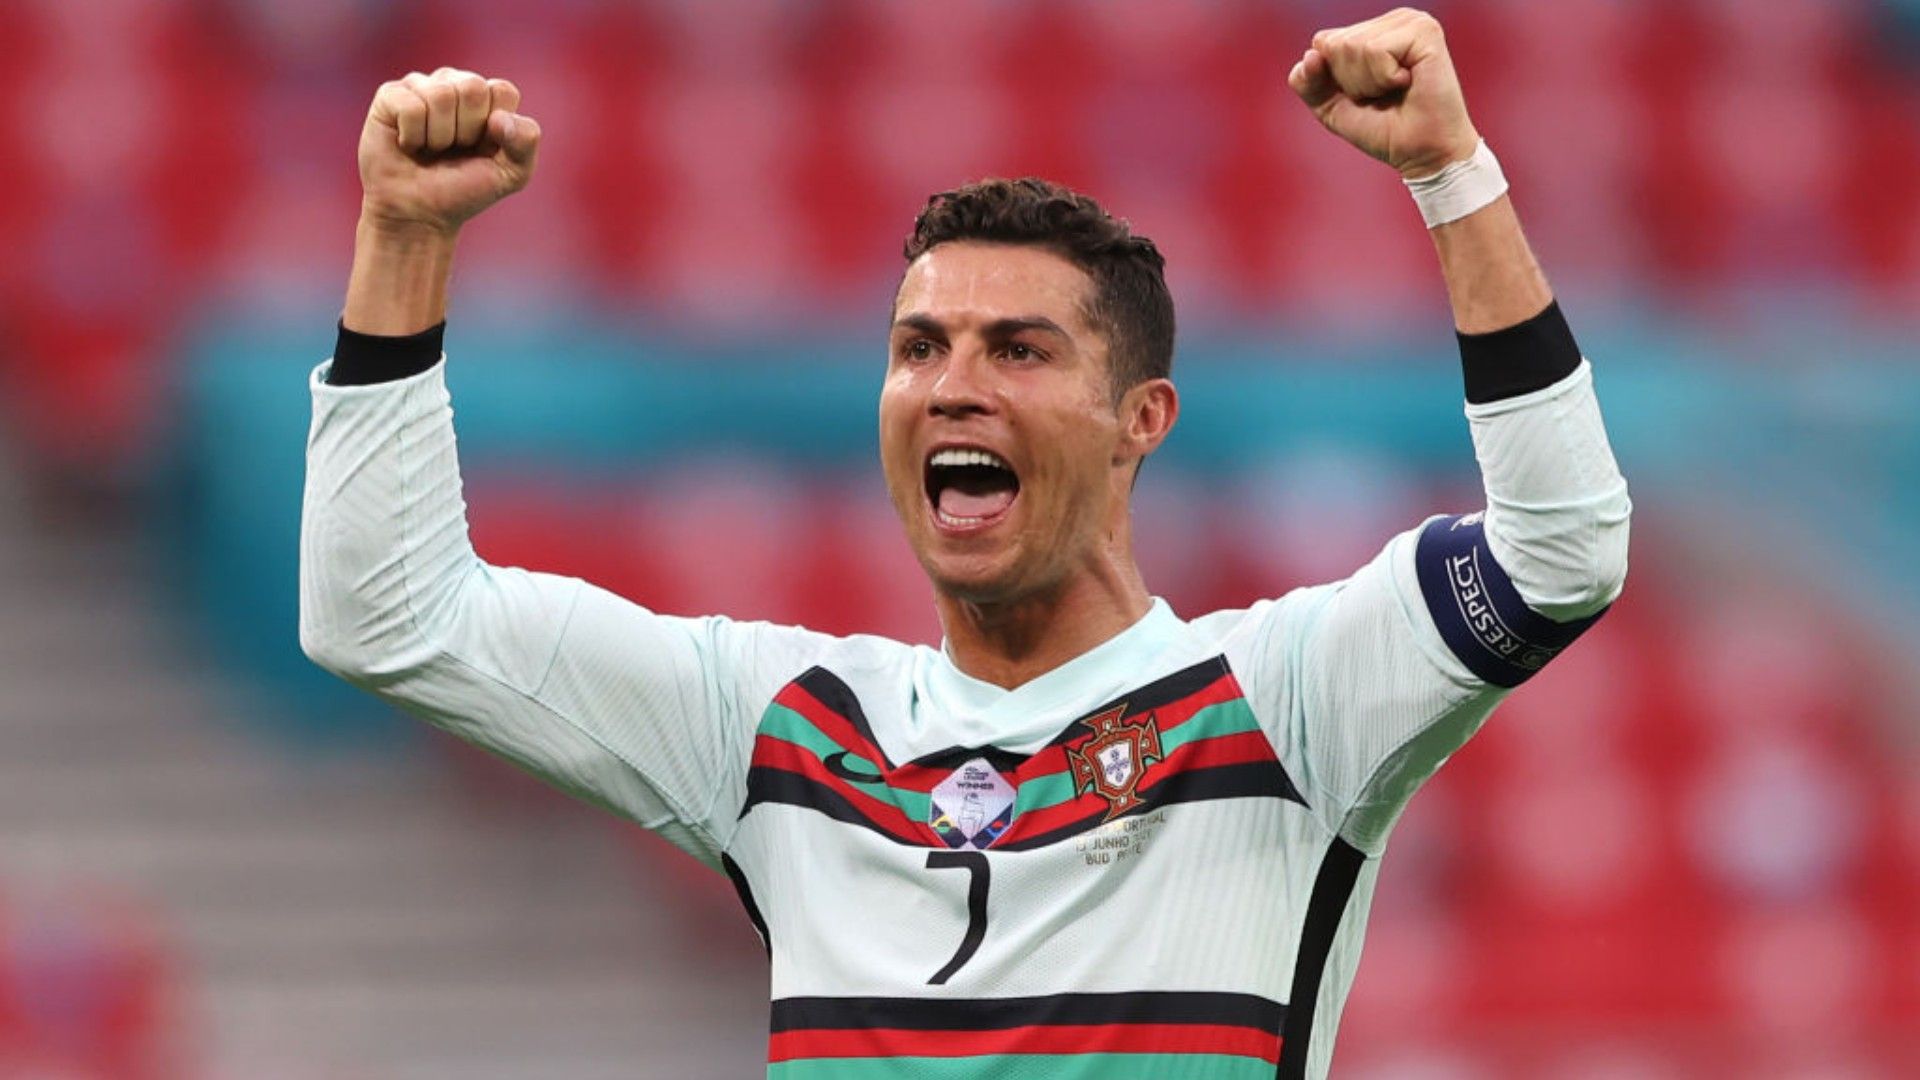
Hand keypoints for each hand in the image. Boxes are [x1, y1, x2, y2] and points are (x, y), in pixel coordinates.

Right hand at [358, 68, 541, 237]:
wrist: (419, 214)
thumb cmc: (464, 190)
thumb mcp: (512, 174)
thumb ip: (526, 141)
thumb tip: (499, 117)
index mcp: (487, 98)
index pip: (502, 90)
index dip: (495, 127)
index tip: (482, 148)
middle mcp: (454, 84)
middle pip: (472, 87)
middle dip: (467, 130)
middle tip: (454, 149)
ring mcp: (421, 86)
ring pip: (441, 95)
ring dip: (439, 136)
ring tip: (431, 149)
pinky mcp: (390, 96)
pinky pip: (411, 106)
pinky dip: (413, 136)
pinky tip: (408, 145)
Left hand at [1287, 8, 1478, 179]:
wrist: (1421, 153)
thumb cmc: (1383, 129)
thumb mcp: (1330, 107)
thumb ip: (1308, 82)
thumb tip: (1310, 55)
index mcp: (1372, 30)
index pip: (1323, 42)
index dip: (1334, 79)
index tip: (1365, 94)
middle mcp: (1392, 20)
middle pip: (1335, 44)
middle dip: (1351, 81)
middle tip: (1382, 95)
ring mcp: (1410, 21)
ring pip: (1353, 45)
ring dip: (1368, 81)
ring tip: (1395, 89)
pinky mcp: (1425, 31)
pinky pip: (1375, 50)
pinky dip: (1384, 77)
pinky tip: (1407, 82)